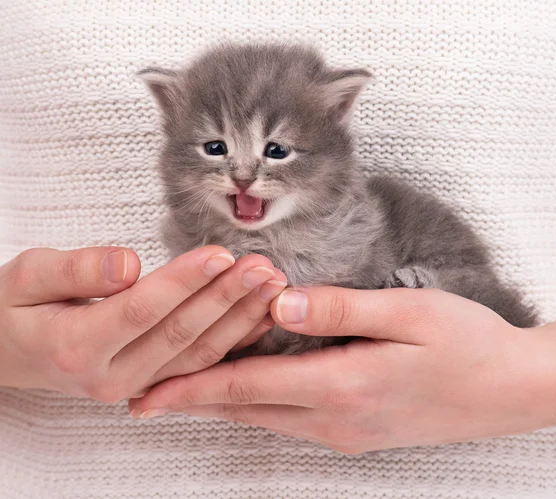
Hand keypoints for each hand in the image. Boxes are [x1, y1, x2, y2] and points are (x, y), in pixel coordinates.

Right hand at [0, 246, 285, 401]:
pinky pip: (200, 364)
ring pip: (199, 354)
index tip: (220, 253)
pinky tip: (260, 317)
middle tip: (262, 267)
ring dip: (240, 318)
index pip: (142, 310)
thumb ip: (77, 270)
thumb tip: (128, 264)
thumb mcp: (27, 277)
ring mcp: (135, 385)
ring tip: (272, 285)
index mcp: (76, 346)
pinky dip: (234, 341)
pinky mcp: (152, 382)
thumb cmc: (15, 308)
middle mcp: (111, 377)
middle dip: (226, 297)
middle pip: (180, 334)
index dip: (184, 281)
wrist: (9, 351)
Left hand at [129, 286, 555, 453]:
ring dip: (223, 400)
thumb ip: (339, 309)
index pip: (248, 385)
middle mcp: (337, 418)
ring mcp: (346, 430)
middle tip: (147, 393)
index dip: (192, 388)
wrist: (510, 389)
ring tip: (184, 388)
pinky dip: (258, 400)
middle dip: (194, 399)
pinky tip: (248, 387)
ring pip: (266, 415)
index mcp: (344, 385)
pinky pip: (291, 417)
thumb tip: (280, 303)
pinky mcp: (357, 429)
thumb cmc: (465, 344)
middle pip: (247, 407)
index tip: (147, 394)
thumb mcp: (407, 312)